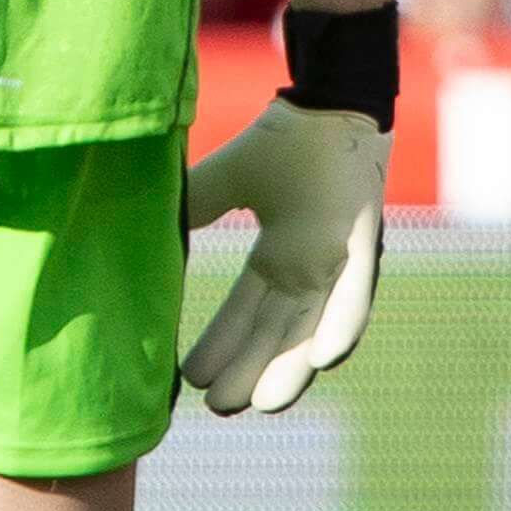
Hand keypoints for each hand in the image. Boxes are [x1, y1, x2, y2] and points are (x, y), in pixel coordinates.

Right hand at [182, 97, 387, 416]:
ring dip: (290, 369)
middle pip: (276, 333)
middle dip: (249, 371)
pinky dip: (342, 328)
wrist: (326, 101)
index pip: (245, 312)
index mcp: (280, 255)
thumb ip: (193, 208)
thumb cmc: (284, 139)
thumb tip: (145, 233)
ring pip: (313, 329)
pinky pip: (356, 298)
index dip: (220, 345)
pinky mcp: (365, 248)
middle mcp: (310, 269)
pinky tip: (325, 361)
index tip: (191, 379)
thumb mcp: (225, 182)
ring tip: (260, 407)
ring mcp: (339, 263)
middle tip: (219, 409)